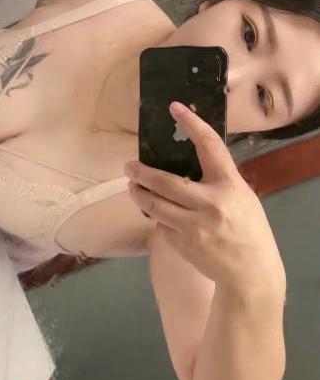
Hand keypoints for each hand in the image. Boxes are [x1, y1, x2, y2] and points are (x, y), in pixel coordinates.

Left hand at [125, 102, 284, 289]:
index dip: (192, 123)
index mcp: (230, 185)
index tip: (175, 108)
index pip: (209, 146)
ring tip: (132, 186)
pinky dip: (155, 216)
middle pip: (165, 182)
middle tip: (129, 166)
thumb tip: (186, 161)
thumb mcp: (241, 196)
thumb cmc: (248, 228)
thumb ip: (217, 180)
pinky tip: (155, 213)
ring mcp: (193, 227)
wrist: (250, 272)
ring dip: (138, 194)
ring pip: (154, 205)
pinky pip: (160, 225)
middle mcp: (211, 204)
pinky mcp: (182, 244)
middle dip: (141, 173)